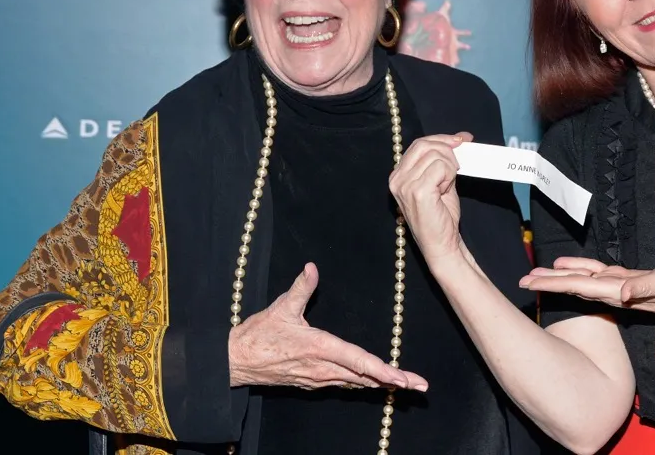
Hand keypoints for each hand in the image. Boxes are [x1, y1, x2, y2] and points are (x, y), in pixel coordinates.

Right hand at [229, 263, 428, 390]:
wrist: (235, 362)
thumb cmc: (258, 335)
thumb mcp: (281, 308)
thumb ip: (300, 288)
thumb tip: (312, 268)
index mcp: (320, 348)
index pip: (359, 362)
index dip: (383, 371)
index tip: (403, 379)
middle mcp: (323, 368)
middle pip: (365, 377)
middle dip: (393, 381)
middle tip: (419, 387)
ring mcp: (317, 378)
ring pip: (356, 383)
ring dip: (380, 385)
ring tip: (404, 386)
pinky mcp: (311, 382)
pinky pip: (343, 384)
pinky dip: (362, 384)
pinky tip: (373, 383)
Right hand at [388, 132, 472, 265]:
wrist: (442, 244)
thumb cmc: (441, 216)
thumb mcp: (441, 181)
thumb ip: (445, 160)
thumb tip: (460, 138)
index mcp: (398, 175)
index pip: (419, 144)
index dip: (442, 139)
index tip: (462, 140)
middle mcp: (397, 179)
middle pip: (425, 145)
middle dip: (448, 151)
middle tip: (458, 167)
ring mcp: (405, 185)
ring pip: (436, 155)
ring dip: (450, 167)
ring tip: (447, 185)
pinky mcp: (418, 192)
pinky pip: (441, 167)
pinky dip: (449, 176)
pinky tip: (446, 189)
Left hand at [519, 257, 654, 318]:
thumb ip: (644, 288)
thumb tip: (623, 294)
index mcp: (613, 291)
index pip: (575, 286)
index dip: (551, 285)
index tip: (529, 285)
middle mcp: (608, 291)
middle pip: (570, 285)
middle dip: (545, 284)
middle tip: (520, 282)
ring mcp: (612, 287)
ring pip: (578, 280)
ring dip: (556, 277)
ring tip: (534, 275)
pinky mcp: (619, 280)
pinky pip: (591, 273)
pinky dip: (576, 267)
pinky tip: (564, 265)